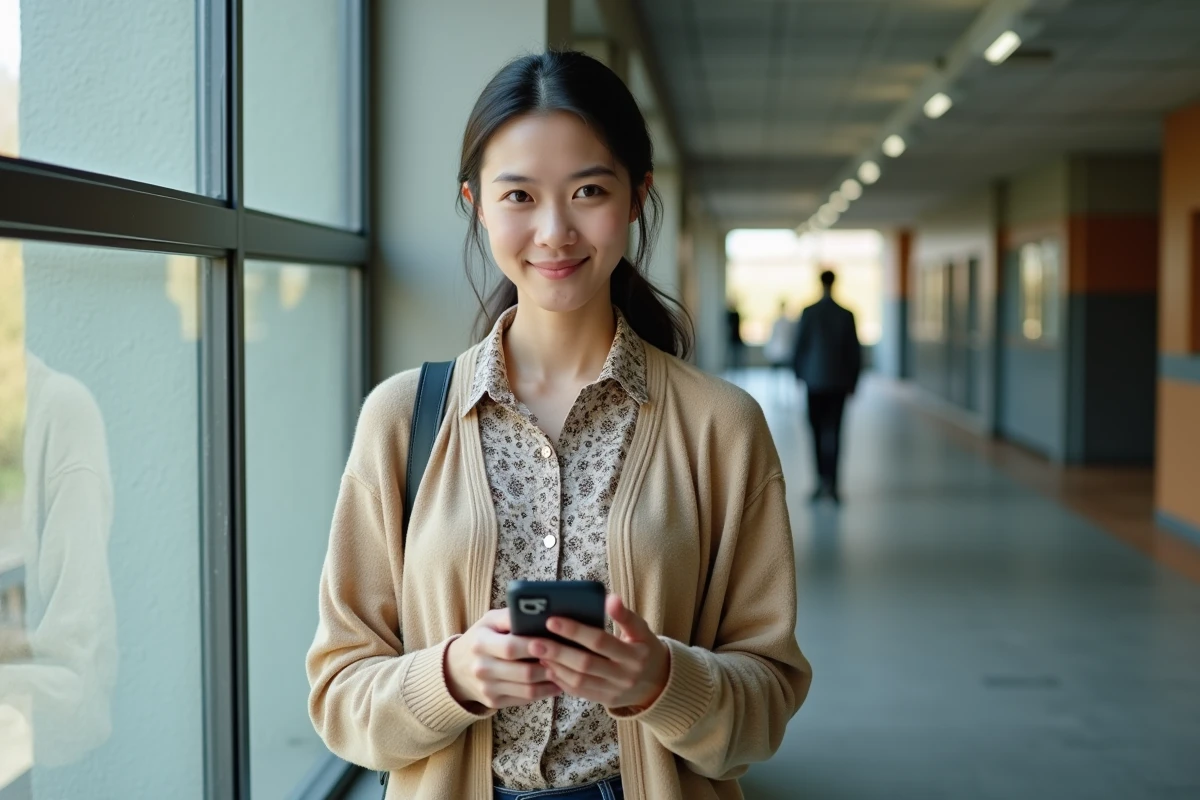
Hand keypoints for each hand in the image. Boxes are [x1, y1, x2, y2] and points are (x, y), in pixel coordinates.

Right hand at [445, 608, 561, 711]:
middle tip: (569, 658)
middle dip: (549, 665)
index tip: (556, 640)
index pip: (511, 647)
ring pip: (528, 689)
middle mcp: (481, 668)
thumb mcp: (490, 620)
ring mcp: (487, 688)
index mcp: (480, 643)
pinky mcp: (494, 702)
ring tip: (568, 670)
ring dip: (552, 680)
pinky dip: (545, 692)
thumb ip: (511, 615)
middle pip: (524, 672)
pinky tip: (557, 682)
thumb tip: (540, 612)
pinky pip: (525, 699)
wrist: (457, 668)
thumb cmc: (482, 637)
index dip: (535, 645)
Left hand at [533, 595, 669, 711]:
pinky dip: (561, 680)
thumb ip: (625, 616)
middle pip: (586, 664)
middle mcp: (624, 675)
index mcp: (635, 654)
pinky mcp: (604, 700)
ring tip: (537, 652)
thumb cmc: (644, 648)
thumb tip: (610, 598)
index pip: (601, 641)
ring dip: (555, 666)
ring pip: (579, 680)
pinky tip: (547, 667)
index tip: (552, 620)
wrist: (658, 684)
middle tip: (534, 641)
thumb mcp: (642, 630)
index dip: (576, 631)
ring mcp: (614, 691)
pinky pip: (579, 692)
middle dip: (558, 652)